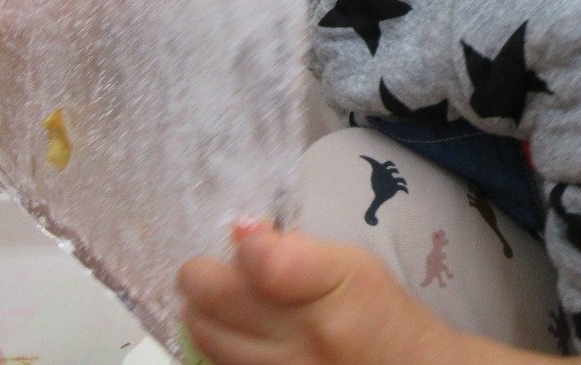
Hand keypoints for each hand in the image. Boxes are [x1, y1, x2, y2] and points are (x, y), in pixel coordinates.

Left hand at [179, 222, 463, 364]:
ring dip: (201, 311)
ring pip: (205, 336)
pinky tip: (229, 333)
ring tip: (219, 301)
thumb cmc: (379, 313)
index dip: (246, 244)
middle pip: (216, 296)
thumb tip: (239, 229)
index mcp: (338, 290)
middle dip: (201, 273)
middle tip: (211, 269)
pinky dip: (215, 344)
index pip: (263, 261)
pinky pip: (218, 363)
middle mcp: (307, 338)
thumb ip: (295, 247)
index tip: (249, 240)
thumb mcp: (354, 265)